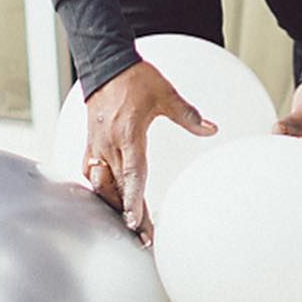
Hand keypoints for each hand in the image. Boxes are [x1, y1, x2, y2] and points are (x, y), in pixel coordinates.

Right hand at [84, 59, 216, 244]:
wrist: (107, 66)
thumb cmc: (136, 79)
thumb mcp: (167, 95)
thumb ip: (189, 115)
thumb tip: (211, 129)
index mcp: (129, 135)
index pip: (132, 175)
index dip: (133, 201)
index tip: (135, 223)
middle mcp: (109, 145)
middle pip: (116, 189)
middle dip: (127, 213)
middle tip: (140, 235)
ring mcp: (96, 146)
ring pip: (101, 186)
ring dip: (112, 205)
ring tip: (127, 223)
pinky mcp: (90, 144)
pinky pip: (90, 174)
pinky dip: (99, 189)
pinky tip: (107, 198)